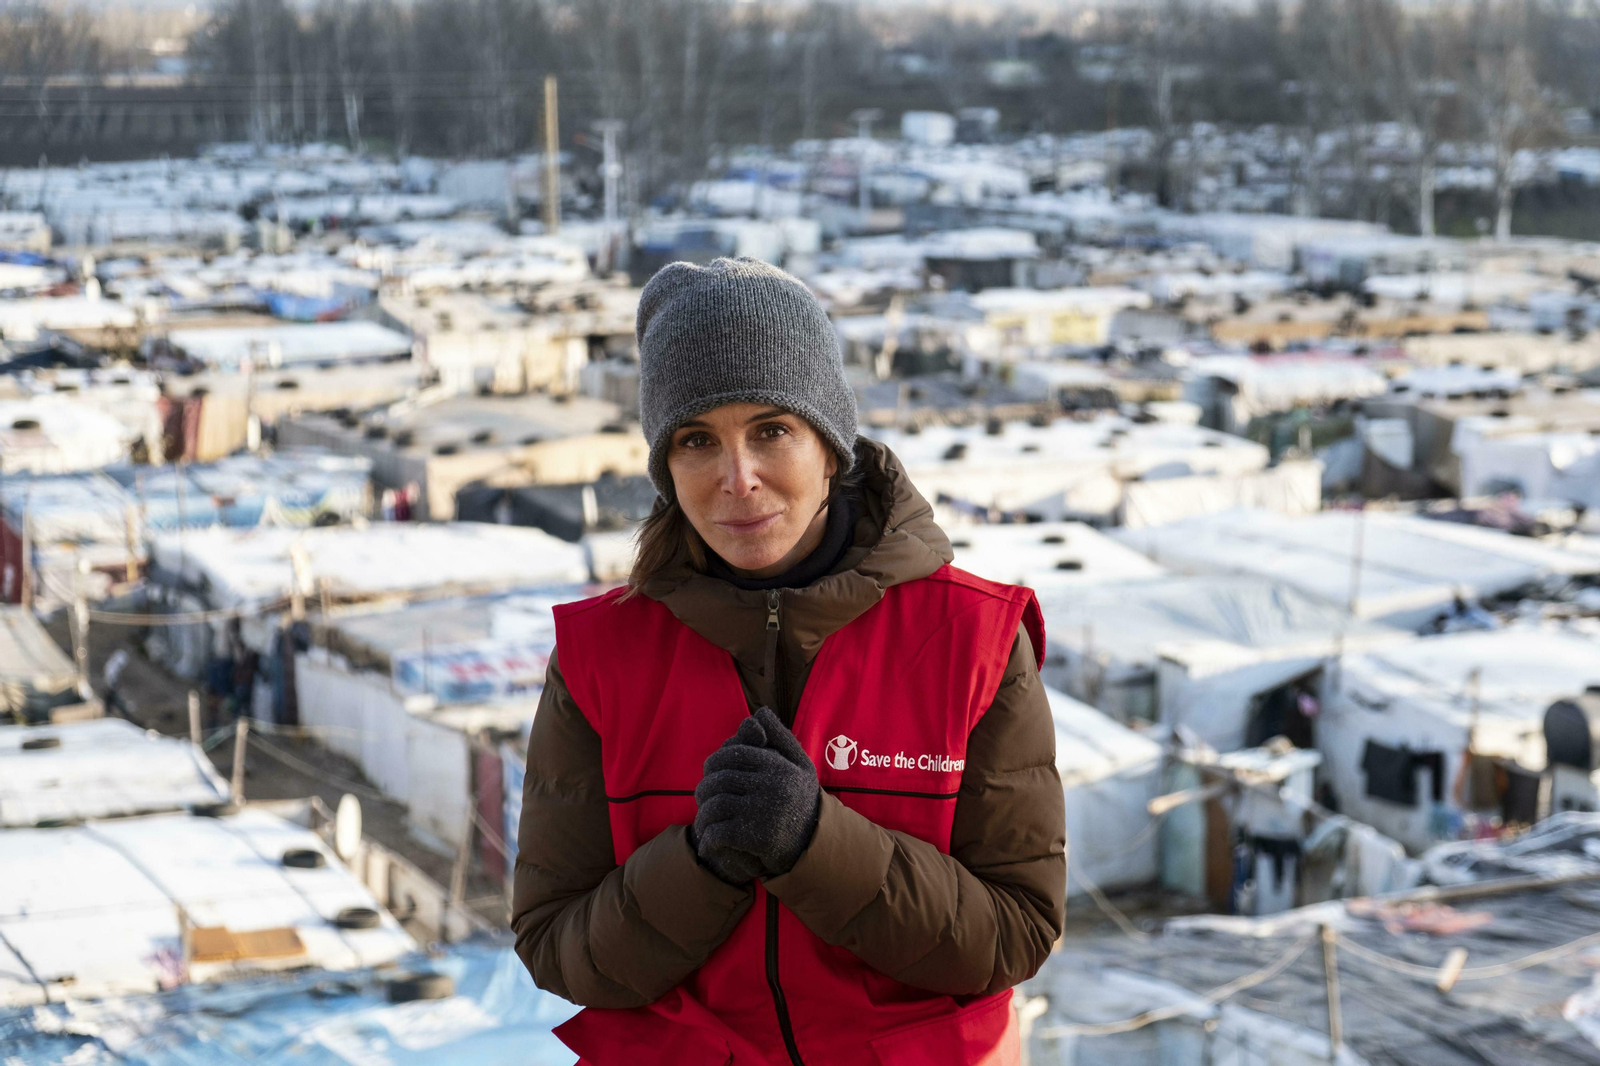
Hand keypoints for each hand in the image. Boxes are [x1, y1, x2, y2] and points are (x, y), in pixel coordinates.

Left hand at [693, 708, 820, 881]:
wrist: (816, 844)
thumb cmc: (802, 799)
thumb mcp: (799, 764)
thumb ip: (779, 737)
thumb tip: (759, 712)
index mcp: (777, 766)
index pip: (734, 754)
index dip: (715, 761)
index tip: (709, 772)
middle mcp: (771, 785)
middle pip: (721, 779)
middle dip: (705, 789)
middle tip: (701, 798)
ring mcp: (764, 811)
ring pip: (717, 805)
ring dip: (704, 815)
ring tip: (703, 821)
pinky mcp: (758, 838)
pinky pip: (720, 832)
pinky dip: (709, 838)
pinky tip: (709, 843)